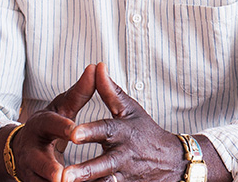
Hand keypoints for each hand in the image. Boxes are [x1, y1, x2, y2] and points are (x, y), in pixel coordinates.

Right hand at [9, 63, 98, 181]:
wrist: (22, 150)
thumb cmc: (49, 125)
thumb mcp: (61, 108)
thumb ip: (79, 92)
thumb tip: (96, 67)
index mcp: (39, 125)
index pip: (49, 124)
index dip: (61, 127)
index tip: (74, 130)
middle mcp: (30, 150)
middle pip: (38, 161)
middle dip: (48, 169)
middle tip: (61, 176)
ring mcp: (30, 171)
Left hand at [61, 63, 183, 181]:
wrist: (173, 162)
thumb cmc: (145, 131)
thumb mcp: (130, 110)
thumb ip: (110, 91)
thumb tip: (97, 66)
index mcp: (123, 132)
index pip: (105, 130)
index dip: (89, 132)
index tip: (73, 134)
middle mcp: (123, 155)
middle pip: (103, 164)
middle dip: (84, 170)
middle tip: (64, 175)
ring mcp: (124, 175)